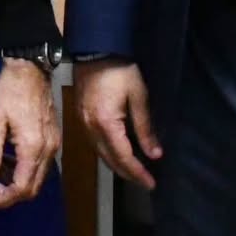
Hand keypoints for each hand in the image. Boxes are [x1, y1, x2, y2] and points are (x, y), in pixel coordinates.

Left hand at [0, 60, 60, 210]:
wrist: (29, 70)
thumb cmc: (9, 92)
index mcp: (32, 147)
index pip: (22, 187)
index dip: (5, 200)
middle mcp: (47, 149)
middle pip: (33, 187)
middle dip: (11, 194)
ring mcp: (53, 143)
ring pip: (39, 177)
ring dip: (18, 182)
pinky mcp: (53, 137)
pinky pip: (42, 164)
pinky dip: (26, 170)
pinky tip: (10, 160)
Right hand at [74, 59, 161, 189]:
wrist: (94, 50)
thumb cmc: (120, 70)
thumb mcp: (138, 95)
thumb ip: (145, 127)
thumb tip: (154, 154)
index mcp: (106, 124)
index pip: (123, 157)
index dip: (138, 173)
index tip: (152, 184)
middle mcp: (91, 129)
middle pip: (110, 161)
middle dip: (129, 174)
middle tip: (146, 182)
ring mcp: (83, 124)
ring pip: (101, 155)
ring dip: (118, 165)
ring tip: (136, 172)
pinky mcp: (81, 118)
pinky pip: (96, 145)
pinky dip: (109, 154)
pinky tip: (119, 153)